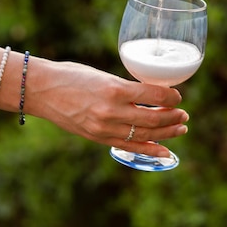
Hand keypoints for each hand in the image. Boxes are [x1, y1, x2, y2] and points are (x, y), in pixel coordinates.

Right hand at [30, 61, 188, 157]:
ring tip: (180, 129)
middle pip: (152, 118)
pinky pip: (129, 146)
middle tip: (184, 115)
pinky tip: (164, 151)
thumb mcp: (102, 75)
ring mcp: (104, 127)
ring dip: (166, 133)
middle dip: (172, 117)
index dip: (171, 97)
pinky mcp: (97, 138)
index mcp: (115, 89)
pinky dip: (149, 150)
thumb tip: (149, 95)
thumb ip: (124, 88)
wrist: (42, 91)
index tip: (178, 96)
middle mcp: (112, 111)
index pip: (153, 95)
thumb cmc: (71, 76)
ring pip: (144, 135)